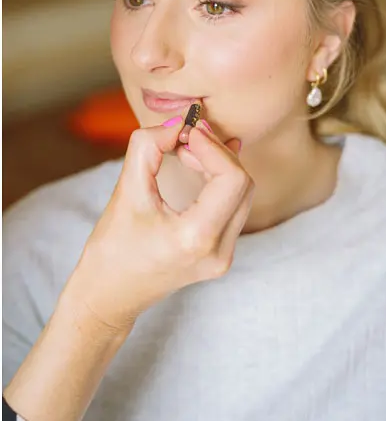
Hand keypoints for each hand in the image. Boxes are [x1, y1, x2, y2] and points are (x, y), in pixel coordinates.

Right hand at [66, 117, 250, 329]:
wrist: (106, 299)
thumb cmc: (111, 251)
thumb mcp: (124, 193)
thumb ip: (148, 148)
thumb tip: (179, 122)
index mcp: (197, 239)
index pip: (231, 177)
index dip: (213, 147)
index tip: (189, 131)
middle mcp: (219, 251)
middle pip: (242, 182)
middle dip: (217, 152)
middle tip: (188, 135)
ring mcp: (224, 256)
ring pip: (243, 193)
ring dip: (221, 164)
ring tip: (190, 148)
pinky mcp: (222, 254)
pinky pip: (235, 207)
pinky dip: (222, 181)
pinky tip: (203, 163)